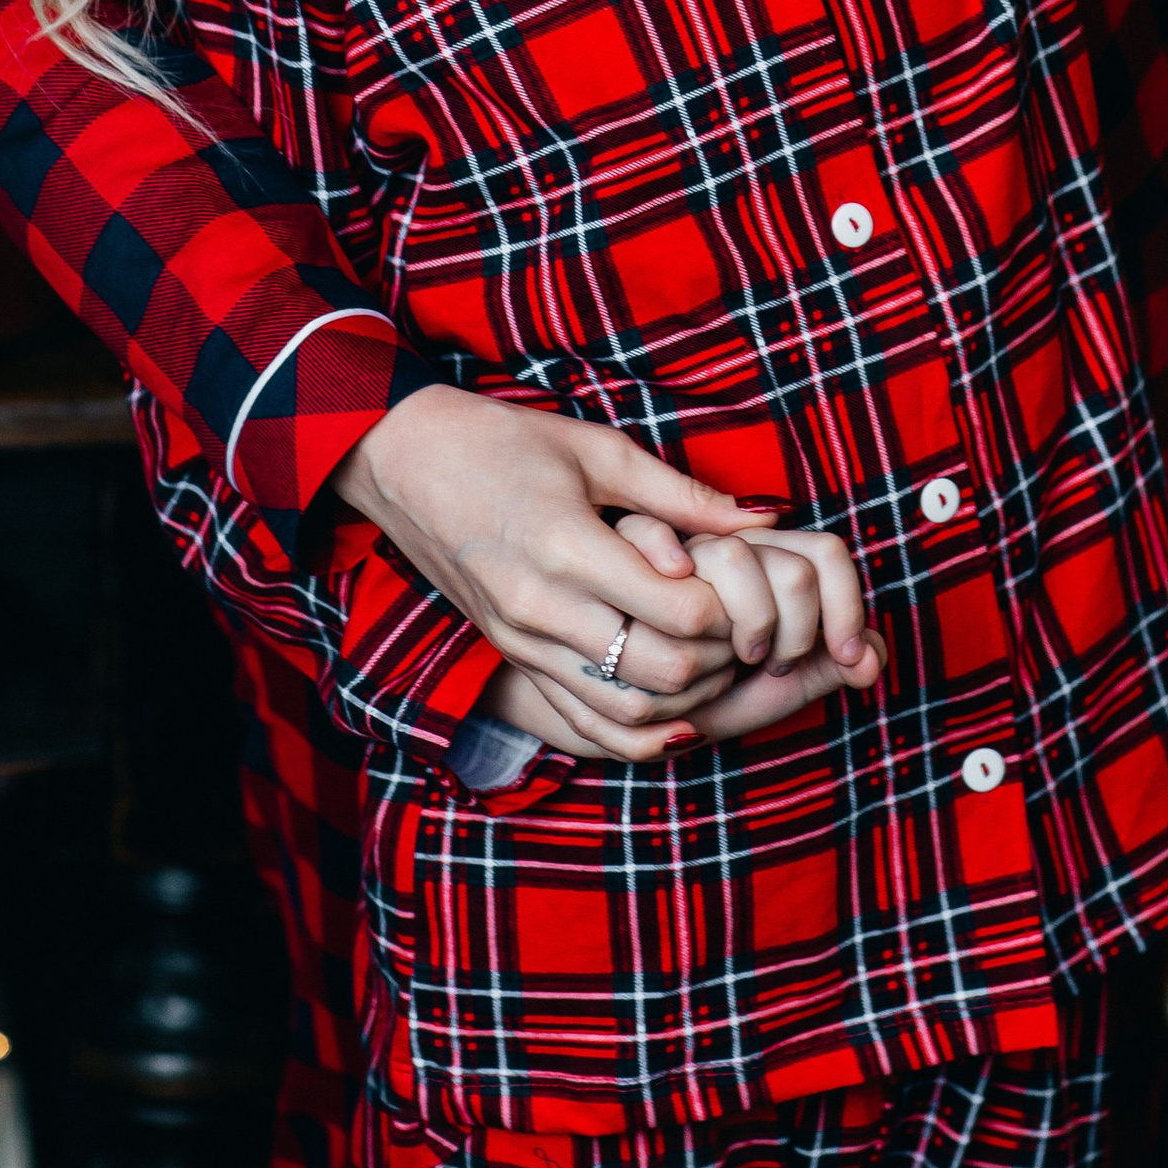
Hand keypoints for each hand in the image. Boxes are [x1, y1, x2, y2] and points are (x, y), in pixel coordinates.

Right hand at [330, 385, 771, 760]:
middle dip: (717, 658)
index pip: (677, 610)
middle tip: (744, 628)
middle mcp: (541, 608)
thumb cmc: (504, 441)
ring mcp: (520, 642)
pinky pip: (578, 720)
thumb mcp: (598, 450)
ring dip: (682, 698)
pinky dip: (632, 727)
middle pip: (658, 670)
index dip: (730, 608)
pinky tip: (672, 710)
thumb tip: (761, 518)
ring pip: (621, 710)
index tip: (748, 586)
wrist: (405, 462)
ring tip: (715, 662)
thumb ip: (680, 494)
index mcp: (567, 545)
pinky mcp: (508, 658)